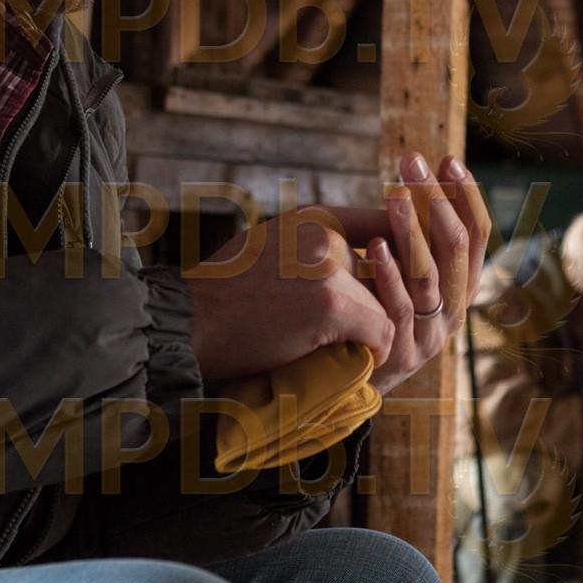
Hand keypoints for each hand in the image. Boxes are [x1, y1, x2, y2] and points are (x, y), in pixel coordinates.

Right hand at [184, 214, 393, 382]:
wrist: (186, 324)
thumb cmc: (222, 297)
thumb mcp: (268, 247)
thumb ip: (310, 248)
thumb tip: (356, 262)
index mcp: (312, 218)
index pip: (381, 226)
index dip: (396, 259)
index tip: (396, 286)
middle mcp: (325, 235)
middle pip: (383, 276)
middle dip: (373, 308)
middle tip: (357, 337)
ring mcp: (330, 268)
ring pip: (383, 308)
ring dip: (368, 334)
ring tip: (343, 353)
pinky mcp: (332, 305)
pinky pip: (380, 333)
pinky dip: (370, 354)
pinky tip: (345, 364)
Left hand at [343, 154, 492, 392]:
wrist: (335, 376)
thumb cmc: (364, 310)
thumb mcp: (393, 269)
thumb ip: (408, 238)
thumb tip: (415, 182)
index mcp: (457, 287)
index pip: (476, 235)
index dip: (466, 196)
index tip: (448, 159)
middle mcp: (452, 311)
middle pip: (456, 248)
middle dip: (437, 200)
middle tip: (411, 163)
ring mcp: (429, 336)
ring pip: (430, 275)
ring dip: (413, 230)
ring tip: (395, 195)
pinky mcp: (400, 356)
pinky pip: (401, 309)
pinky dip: (389, 276)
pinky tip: (375, 246)